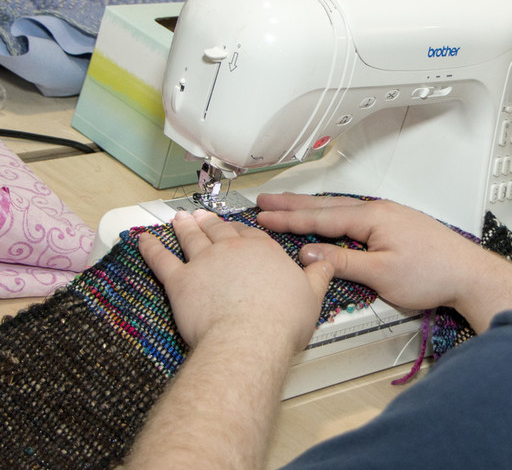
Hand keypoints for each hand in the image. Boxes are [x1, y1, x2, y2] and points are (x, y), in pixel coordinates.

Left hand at [138, 209, 333, 349]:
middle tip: (202, 215)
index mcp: (263, 251)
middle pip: (219, 230)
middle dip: (211, 221)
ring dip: (183, 226)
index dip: (243, 231)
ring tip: (179, 218)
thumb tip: (327, 263)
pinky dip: (150, 248)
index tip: (238, 229)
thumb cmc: (280, 323)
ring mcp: (204, 262)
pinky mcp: (179, 281)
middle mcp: (232, 250)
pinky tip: (142, 239)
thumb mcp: (312, 297)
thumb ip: (318, 276)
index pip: (252, 234)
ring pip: (191, 237)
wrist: (249, 339)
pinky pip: (161, 259)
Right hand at [256, 193, 511, 332]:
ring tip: (288, 206)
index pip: (321, 218)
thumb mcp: (382, 274)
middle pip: (328, 206)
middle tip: (265, 201)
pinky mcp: (397, 225)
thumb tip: (311, 253)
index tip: (264, 217)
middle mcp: (380, 211)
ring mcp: (390, 216)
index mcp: (373, 218)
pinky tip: (329, 219)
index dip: (289, 219)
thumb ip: (343, 262)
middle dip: (293, 204)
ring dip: (312, 208)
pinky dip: (334, 215)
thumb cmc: (434, 274)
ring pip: (341, 209)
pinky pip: (356, 215)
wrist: (470, 274)